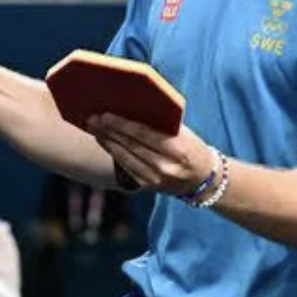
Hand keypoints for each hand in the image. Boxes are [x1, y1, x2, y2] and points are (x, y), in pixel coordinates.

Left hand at [87, 113, 213, 197]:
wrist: (203, 180)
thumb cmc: (193, 149)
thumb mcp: (184, 134)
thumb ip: (162, 125)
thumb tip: (132, 109)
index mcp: (177, 149)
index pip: (144, 134)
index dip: (122, 125)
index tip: (106, 114)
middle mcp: (165, 166)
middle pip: (131, 145)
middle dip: (109, 131)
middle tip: (93, 118)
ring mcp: (155, 179)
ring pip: (124, 157)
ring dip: (107, 141)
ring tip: (94, 128)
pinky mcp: (147, 186)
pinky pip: (125, 166)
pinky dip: (114, 153)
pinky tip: (105, 142)